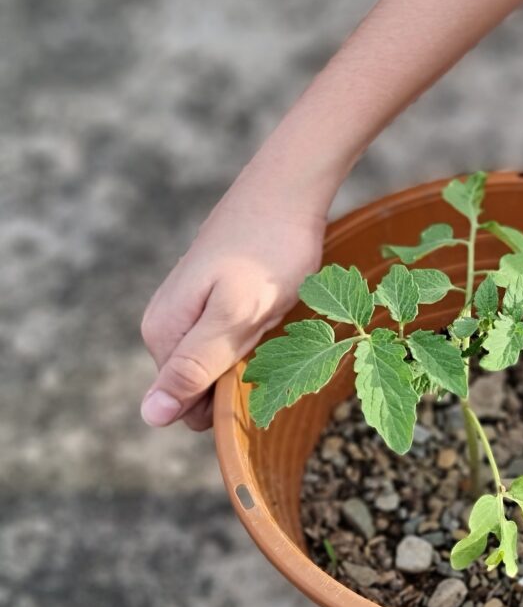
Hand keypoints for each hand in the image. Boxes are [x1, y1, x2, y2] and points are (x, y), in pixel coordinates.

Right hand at [140, 177, 324, 429]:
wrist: (289, 190)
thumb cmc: (269, 252)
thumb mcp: (235, 316)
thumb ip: (194, 365)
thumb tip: (149, 417)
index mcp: (163, 334)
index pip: (186, 407)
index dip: (228, 400)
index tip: (258, 366)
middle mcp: (168, 324)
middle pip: (203, 386)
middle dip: (241, 375)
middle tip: (269, 334)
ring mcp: (190, 308)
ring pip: (221, 361)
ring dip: (254, 352)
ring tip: (272, 315)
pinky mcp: (213, 296)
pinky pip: (233, 337)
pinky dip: (259, 331)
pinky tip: (273, 305)